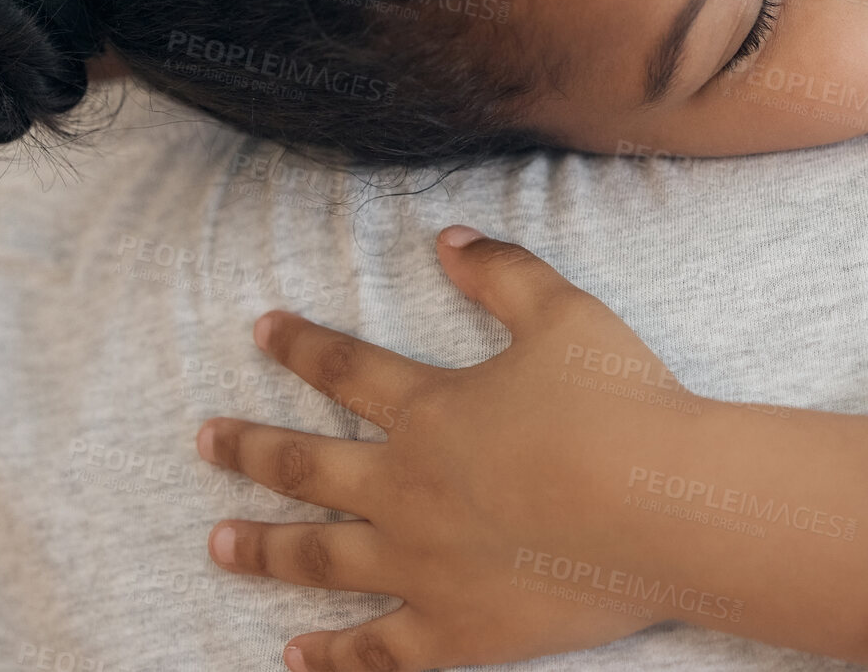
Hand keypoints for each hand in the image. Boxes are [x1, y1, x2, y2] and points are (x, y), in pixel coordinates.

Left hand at [195, 227, 733, 670]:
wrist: (664, 510)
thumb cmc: (617, 403)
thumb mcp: (561, 312)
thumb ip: (499, 271)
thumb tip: (445, 238)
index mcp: (429, 410)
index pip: (344, 369)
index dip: (298, 344)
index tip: (260, 329)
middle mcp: (407, 488)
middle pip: (306, 467)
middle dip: (249, 449)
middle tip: (203, 440)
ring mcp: (423, 565)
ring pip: (319, 559)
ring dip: (262, 549)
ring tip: (215, 544)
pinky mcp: (456, 628)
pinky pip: (376, 650)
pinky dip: (331, 656)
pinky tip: (295, 657)